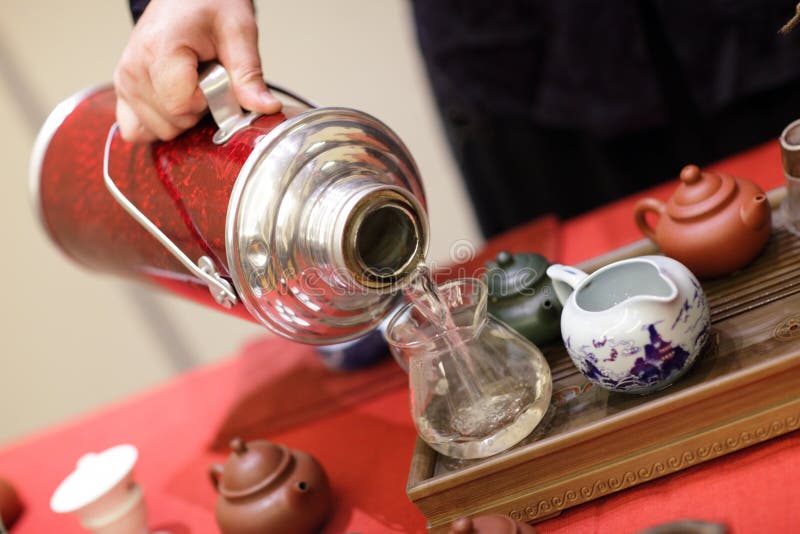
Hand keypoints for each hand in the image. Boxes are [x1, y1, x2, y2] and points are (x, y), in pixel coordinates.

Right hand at [113, 0, 281, 142]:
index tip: (217, 80)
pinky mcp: (123, 90)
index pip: (183, 107)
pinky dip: (160, 123)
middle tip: (206, 79)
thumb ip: (249, 75)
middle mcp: (133, 68)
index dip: (208, 102)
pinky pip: (136, 130)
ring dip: (182, 117)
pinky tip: (174, 103)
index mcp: (159, 51)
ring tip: (190, 84)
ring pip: (158, 130)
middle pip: (172, 123)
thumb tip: (266, 108)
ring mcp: (124, 81)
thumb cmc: (207, 4)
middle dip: (197, 111)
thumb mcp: (238, 33)